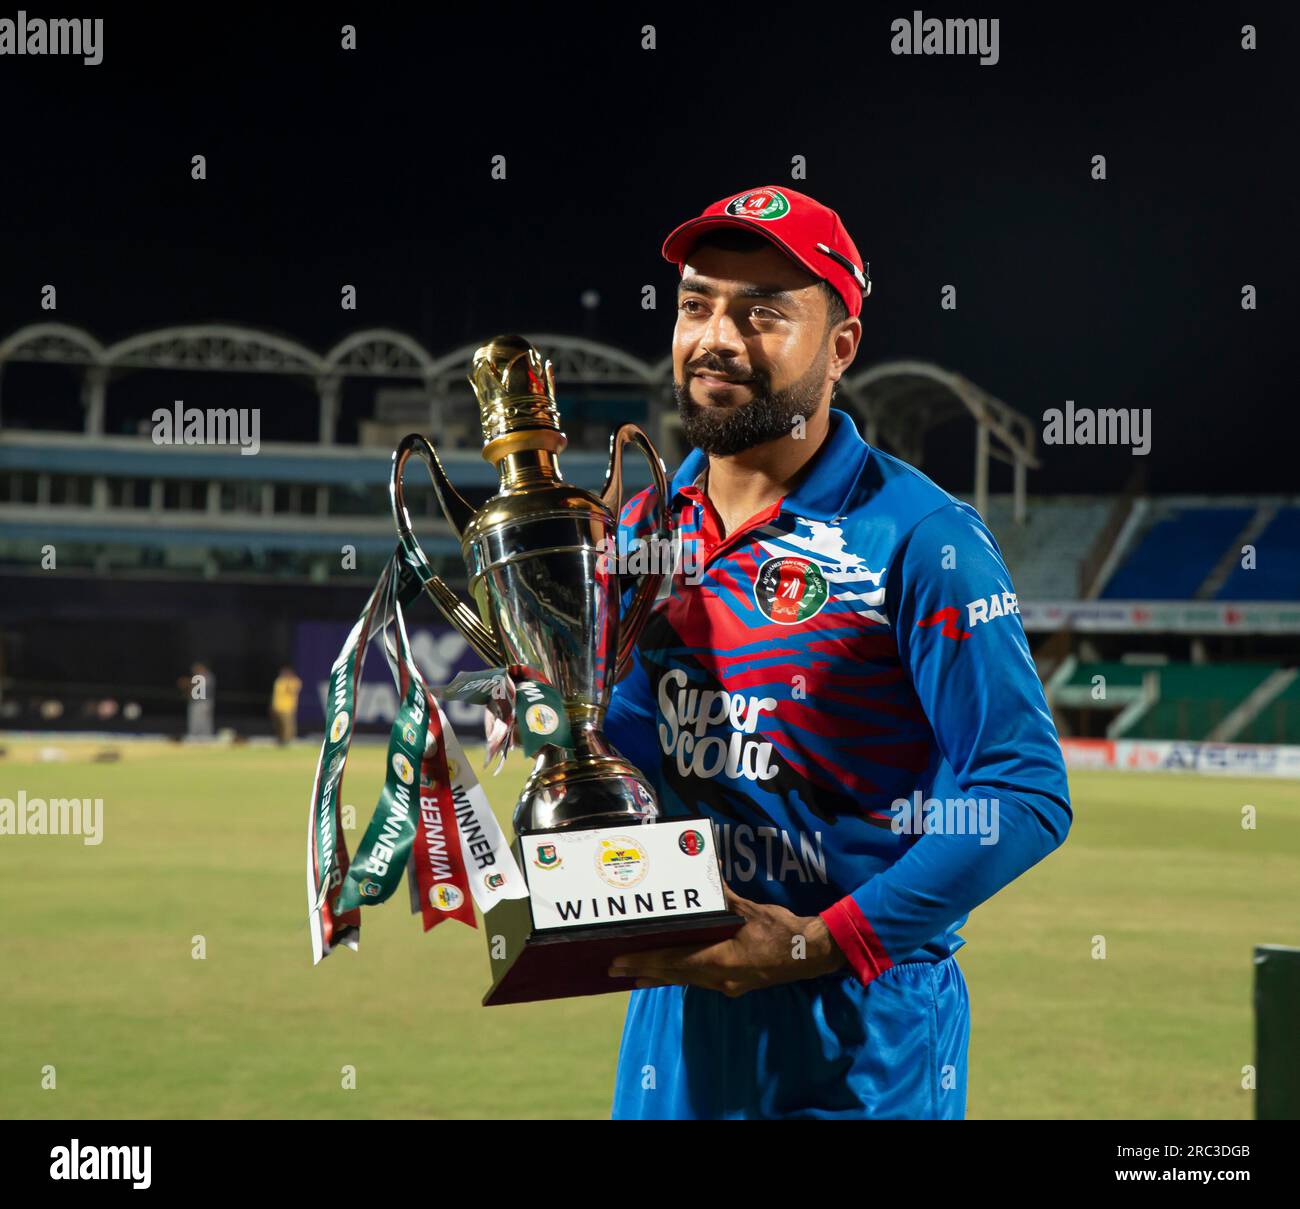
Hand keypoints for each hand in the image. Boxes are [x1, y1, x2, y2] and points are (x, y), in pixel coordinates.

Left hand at [607, 883, 845, 996]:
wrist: (812, 953)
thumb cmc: (781, 931)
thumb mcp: (751, 909)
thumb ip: (724, 895)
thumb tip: (706, 869)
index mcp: (720, 960)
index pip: (673, 962)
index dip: (644, 960)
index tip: (619, 962)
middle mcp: (719, 978)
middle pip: (674, 975)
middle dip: (644, 970)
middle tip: (613, 969)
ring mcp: (727, 985)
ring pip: (685, 980)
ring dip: (660, 976)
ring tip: (634, 973)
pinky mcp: (735, 984)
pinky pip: (699, 981)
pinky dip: (680, 976)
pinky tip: (671, 973)